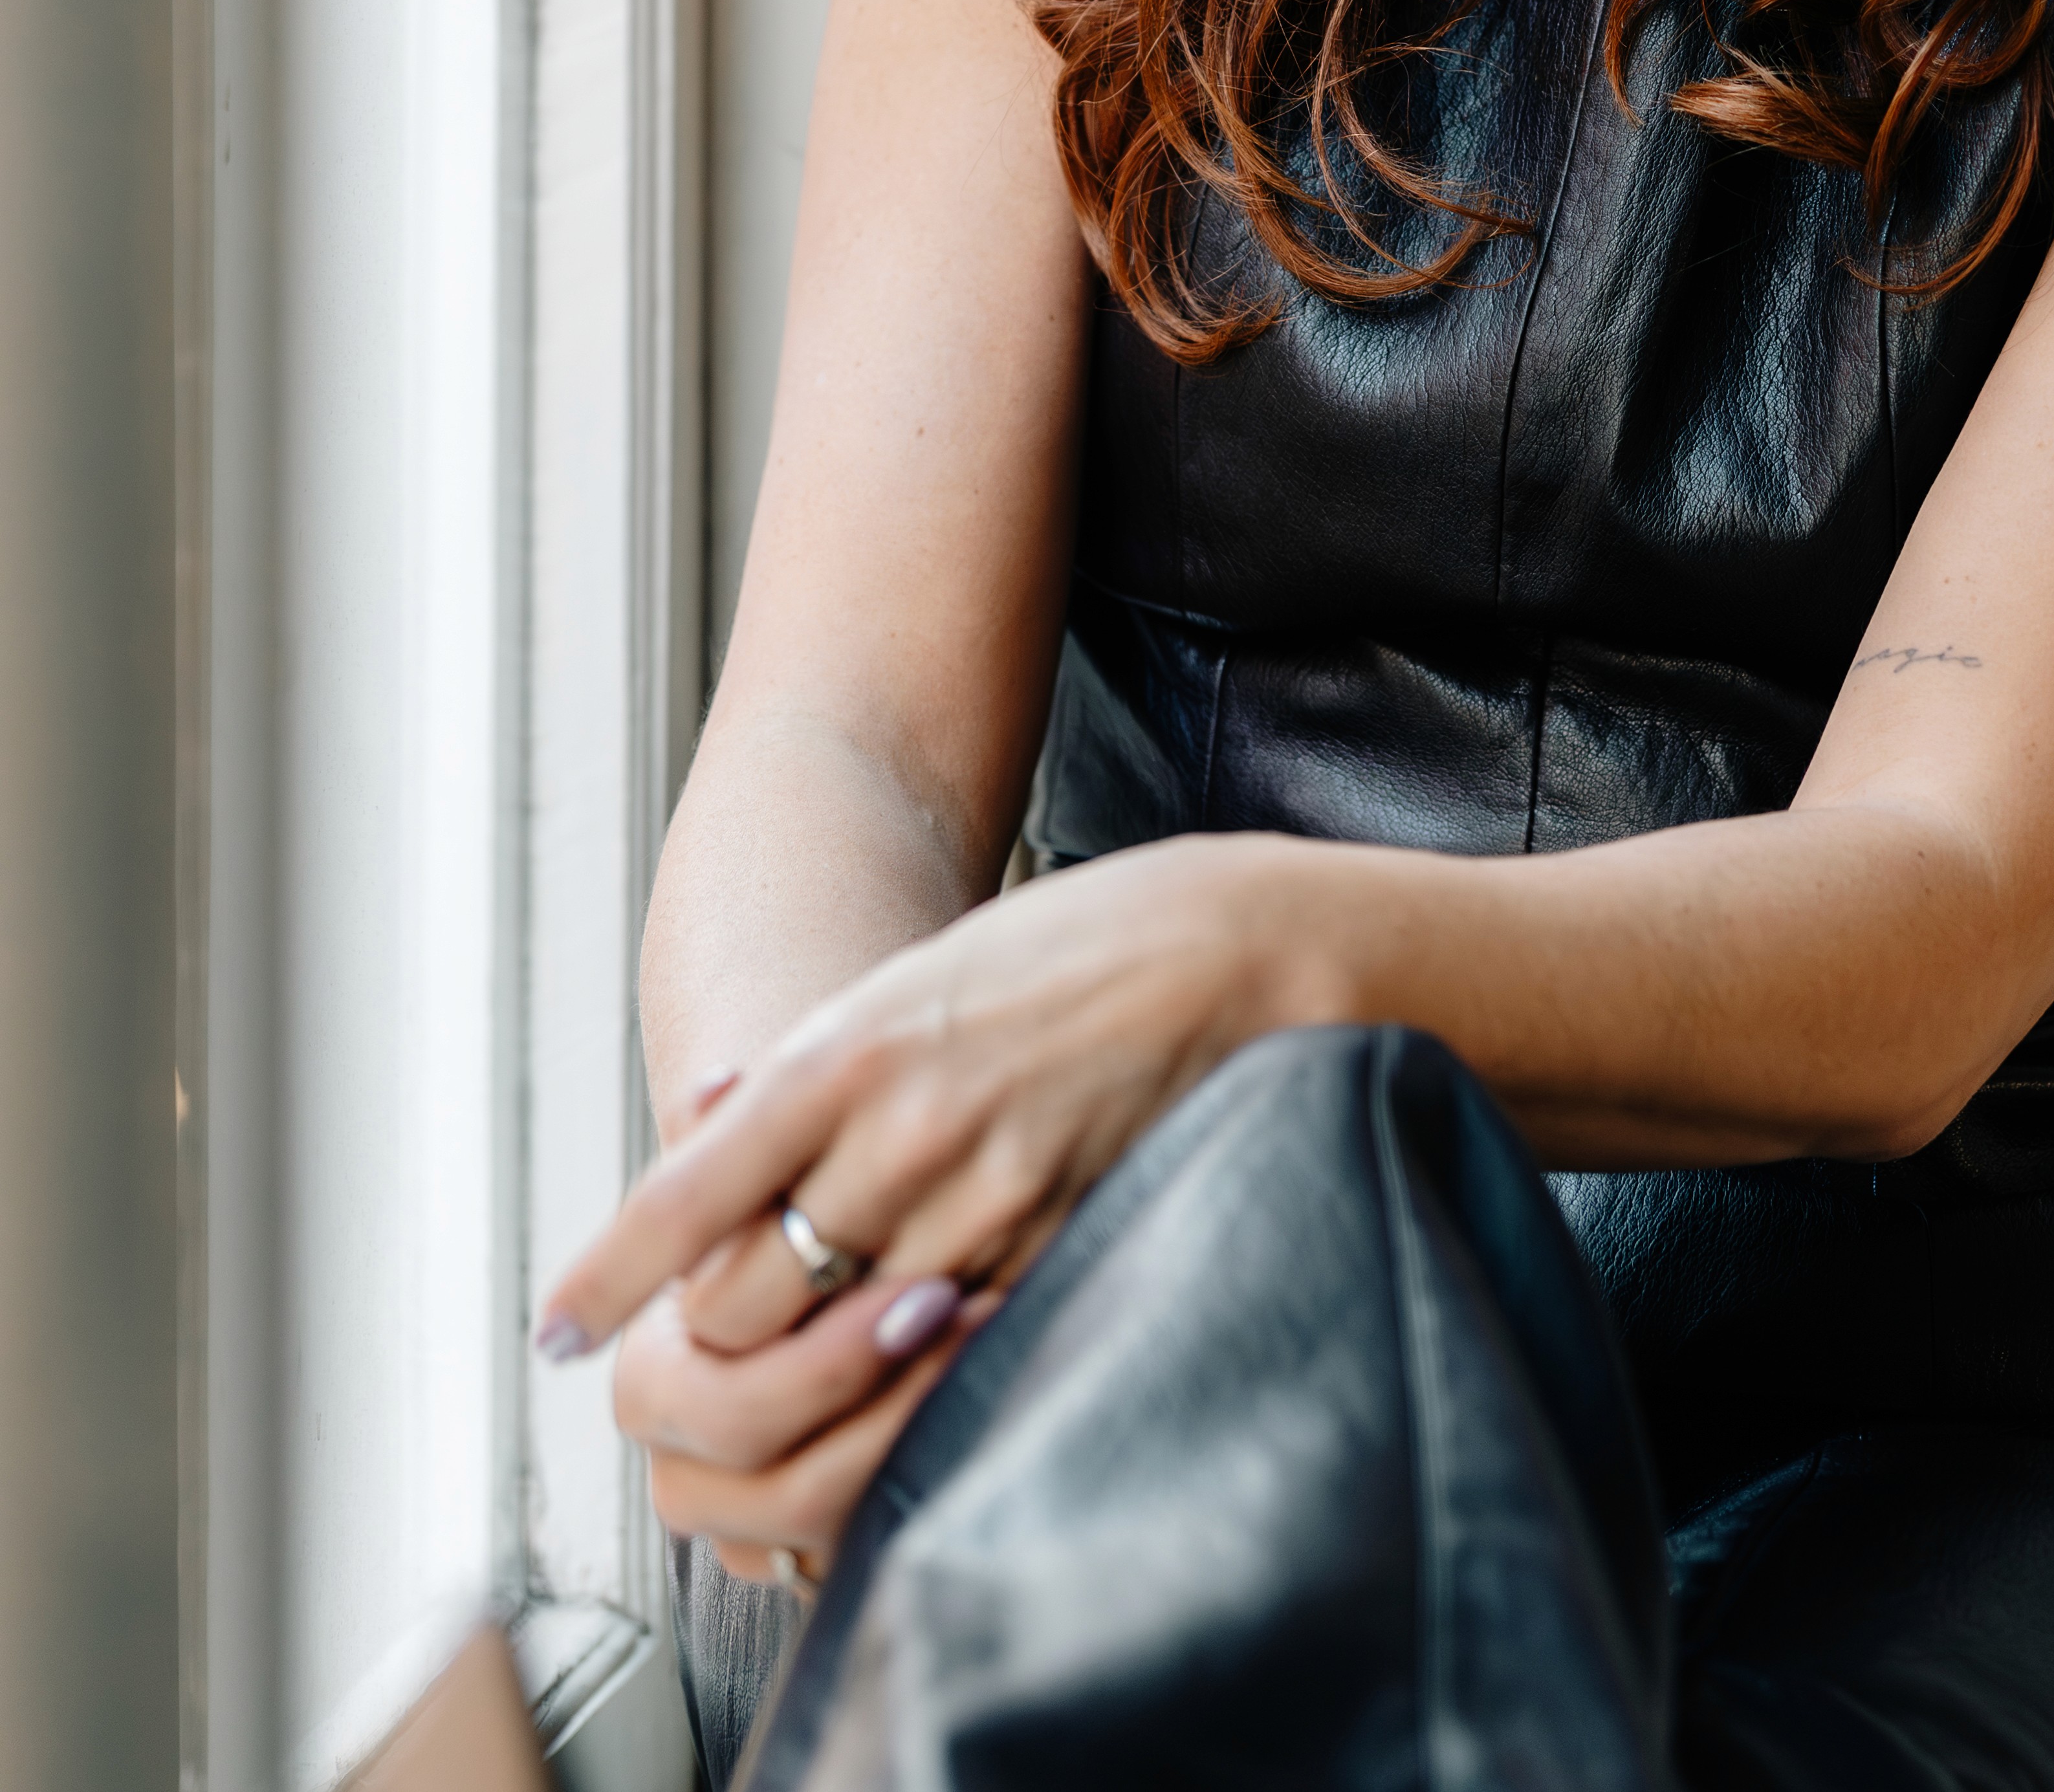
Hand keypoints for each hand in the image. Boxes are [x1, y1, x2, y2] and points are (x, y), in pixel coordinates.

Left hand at [538, 833, 1322, 1563]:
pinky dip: (914, 1365)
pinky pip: (946, 1356)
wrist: (1233, 950)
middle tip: (728, 1335)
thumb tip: (707, 1105)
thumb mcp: (920, 976)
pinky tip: (921, 1344)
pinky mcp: (1050, 1252)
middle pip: (743, 1301)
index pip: (687, 1192)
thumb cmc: (1074, 951)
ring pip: (835, 1343)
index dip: (607, 1275)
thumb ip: (816, 1057)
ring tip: (825, 1346)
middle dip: (722, 1335)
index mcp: (847, 1051)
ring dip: (815, 1359)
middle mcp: (896, 1131)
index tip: (558, 1328)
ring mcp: (977, 1202)